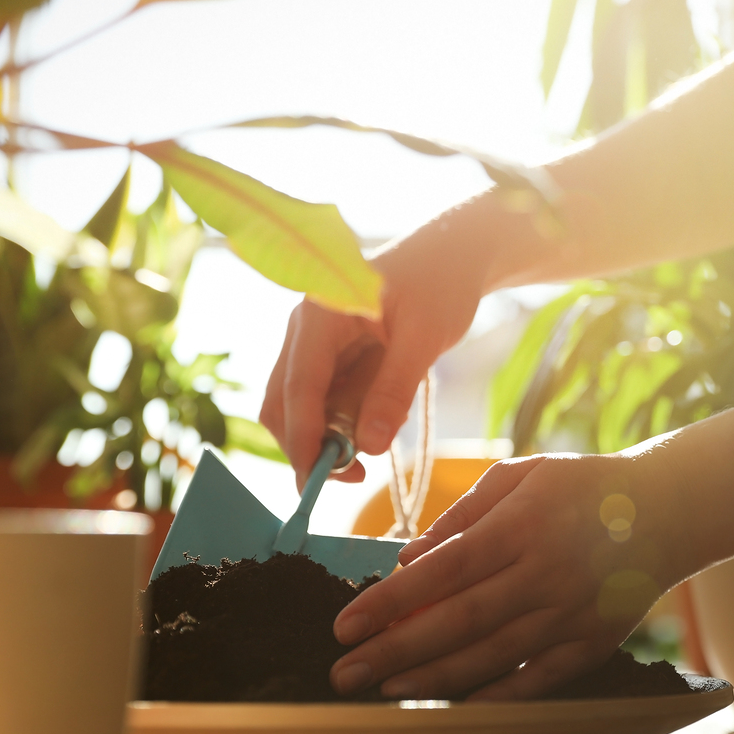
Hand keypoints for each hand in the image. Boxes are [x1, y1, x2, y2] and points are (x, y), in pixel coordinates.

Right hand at [260, 230, 487, 488]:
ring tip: (371, 454)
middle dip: (308, 445)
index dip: (302, 437)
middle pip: (283, 402)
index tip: (314, 479)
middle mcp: (305, 330)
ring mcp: (313, 344)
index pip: (298, 387)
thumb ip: (395, 389)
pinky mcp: (330, 357)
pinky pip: (324, 401)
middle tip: (352, 477)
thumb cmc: (440, 283)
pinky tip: (379, 421)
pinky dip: (341, 424)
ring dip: (325, 438)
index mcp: (319, 314)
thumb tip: (367, 447)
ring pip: (299, 406)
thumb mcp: (426, 337)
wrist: (450, 254)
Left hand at [328, 450, 691, 700]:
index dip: (389, 602)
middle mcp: (545, 574)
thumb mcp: (520, 476)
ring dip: (432, 678)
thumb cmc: (581, 488)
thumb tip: (408, 560)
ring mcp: (570, 615)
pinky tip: (453, 706)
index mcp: (522, 526)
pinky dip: (494, 697)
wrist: (666, 512)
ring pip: (491, 656)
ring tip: (384, 689)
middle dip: (394, 650)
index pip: (442, 571)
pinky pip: (537, 681)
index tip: (344, 625)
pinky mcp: (592, 645)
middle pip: (458, 621)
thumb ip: (462, 517)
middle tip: (343, 673)